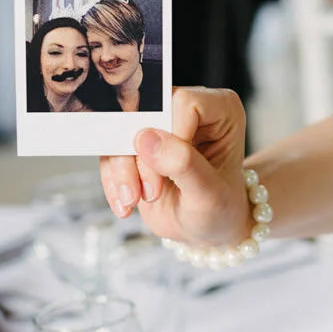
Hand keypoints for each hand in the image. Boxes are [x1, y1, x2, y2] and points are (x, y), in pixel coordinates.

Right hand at [98, 87, 250, 246]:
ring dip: (123, 170)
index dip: (171, 137)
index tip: (172, 175)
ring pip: (122, 131)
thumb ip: (184, 164)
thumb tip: (146, 138)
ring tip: (135, 199)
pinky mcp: (137, 140)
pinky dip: (113, 179)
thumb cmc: (219, 210)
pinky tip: (126, 202)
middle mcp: (190, 108)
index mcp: (222, 109)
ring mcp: (161, 122)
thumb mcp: (209, 195)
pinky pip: (111, 149)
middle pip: (146, 112)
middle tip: (151, 193)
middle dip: (140, 158)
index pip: (184, 103)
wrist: (205, 228)